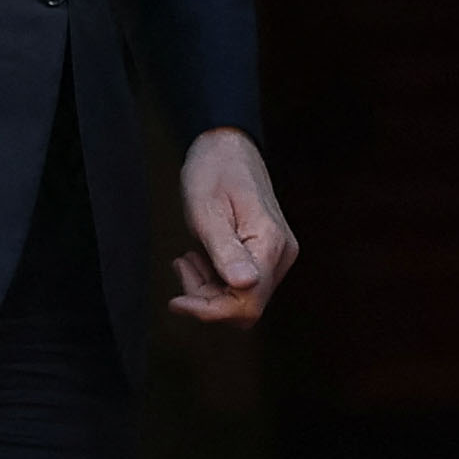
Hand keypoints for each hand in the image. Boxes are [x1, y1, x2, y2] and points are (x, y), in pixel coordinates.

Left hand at [169, 127, 297, 323]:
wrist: (226, 146)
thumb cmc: (214, 172)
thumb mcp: (207, 211)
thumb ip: (225, 251)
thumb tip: (244, 287)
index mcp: (269, 244)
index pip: (247, 304)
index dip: (210, 311)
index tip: (177, 301)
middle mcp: (280, 255)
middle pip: (245, 307)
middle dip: (206, 299)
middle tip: (182, 265)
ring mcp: (276, 256)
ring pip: (242, 299)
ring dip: (209, 289)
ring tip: (187, 258)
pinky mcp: (266, 254)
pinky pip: (241, 285)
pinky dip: (215, 280)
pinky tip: (199, 257)